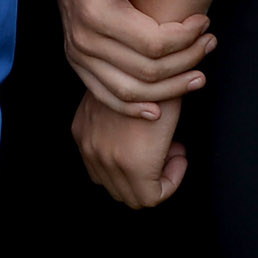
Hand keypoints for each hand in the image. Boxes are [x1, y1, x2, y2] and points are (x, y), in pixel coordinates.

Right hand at [45, 0, 212, 115]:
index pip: (152, 43)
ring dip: (170, 89)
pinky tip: (160, 108)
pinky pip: (108, 98)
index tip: (204, 23)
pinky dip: (134, 108)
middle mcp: (84, 41)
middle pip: (147, 71)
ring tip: (199, 76)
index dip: (185, 38)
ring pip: (131, 92)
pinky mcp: (79, 66)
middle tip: (209, 44)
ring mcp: (79, 57)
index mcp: (95, 14)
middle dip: (186, 61)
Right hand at [74, 94, 188, 207]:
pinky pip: (93, 164)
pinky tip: (127, 137)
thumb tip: (175, 158)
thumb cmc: (164, 88)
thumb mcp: (174, 125)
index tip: (178, 157)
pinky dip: (110, 160)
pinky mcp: (79, 131)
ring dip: (130, 172)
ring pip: (108, 183)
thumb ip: (168, 155)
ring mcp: (88, 146)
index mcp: (134, 164)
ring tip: (147, 146)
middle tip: (166, 152)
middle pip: (129, 197)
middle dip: (151, 179)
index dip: (171, 182)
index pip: (150, 200)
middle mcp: (105, 160)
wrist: (134, 57)